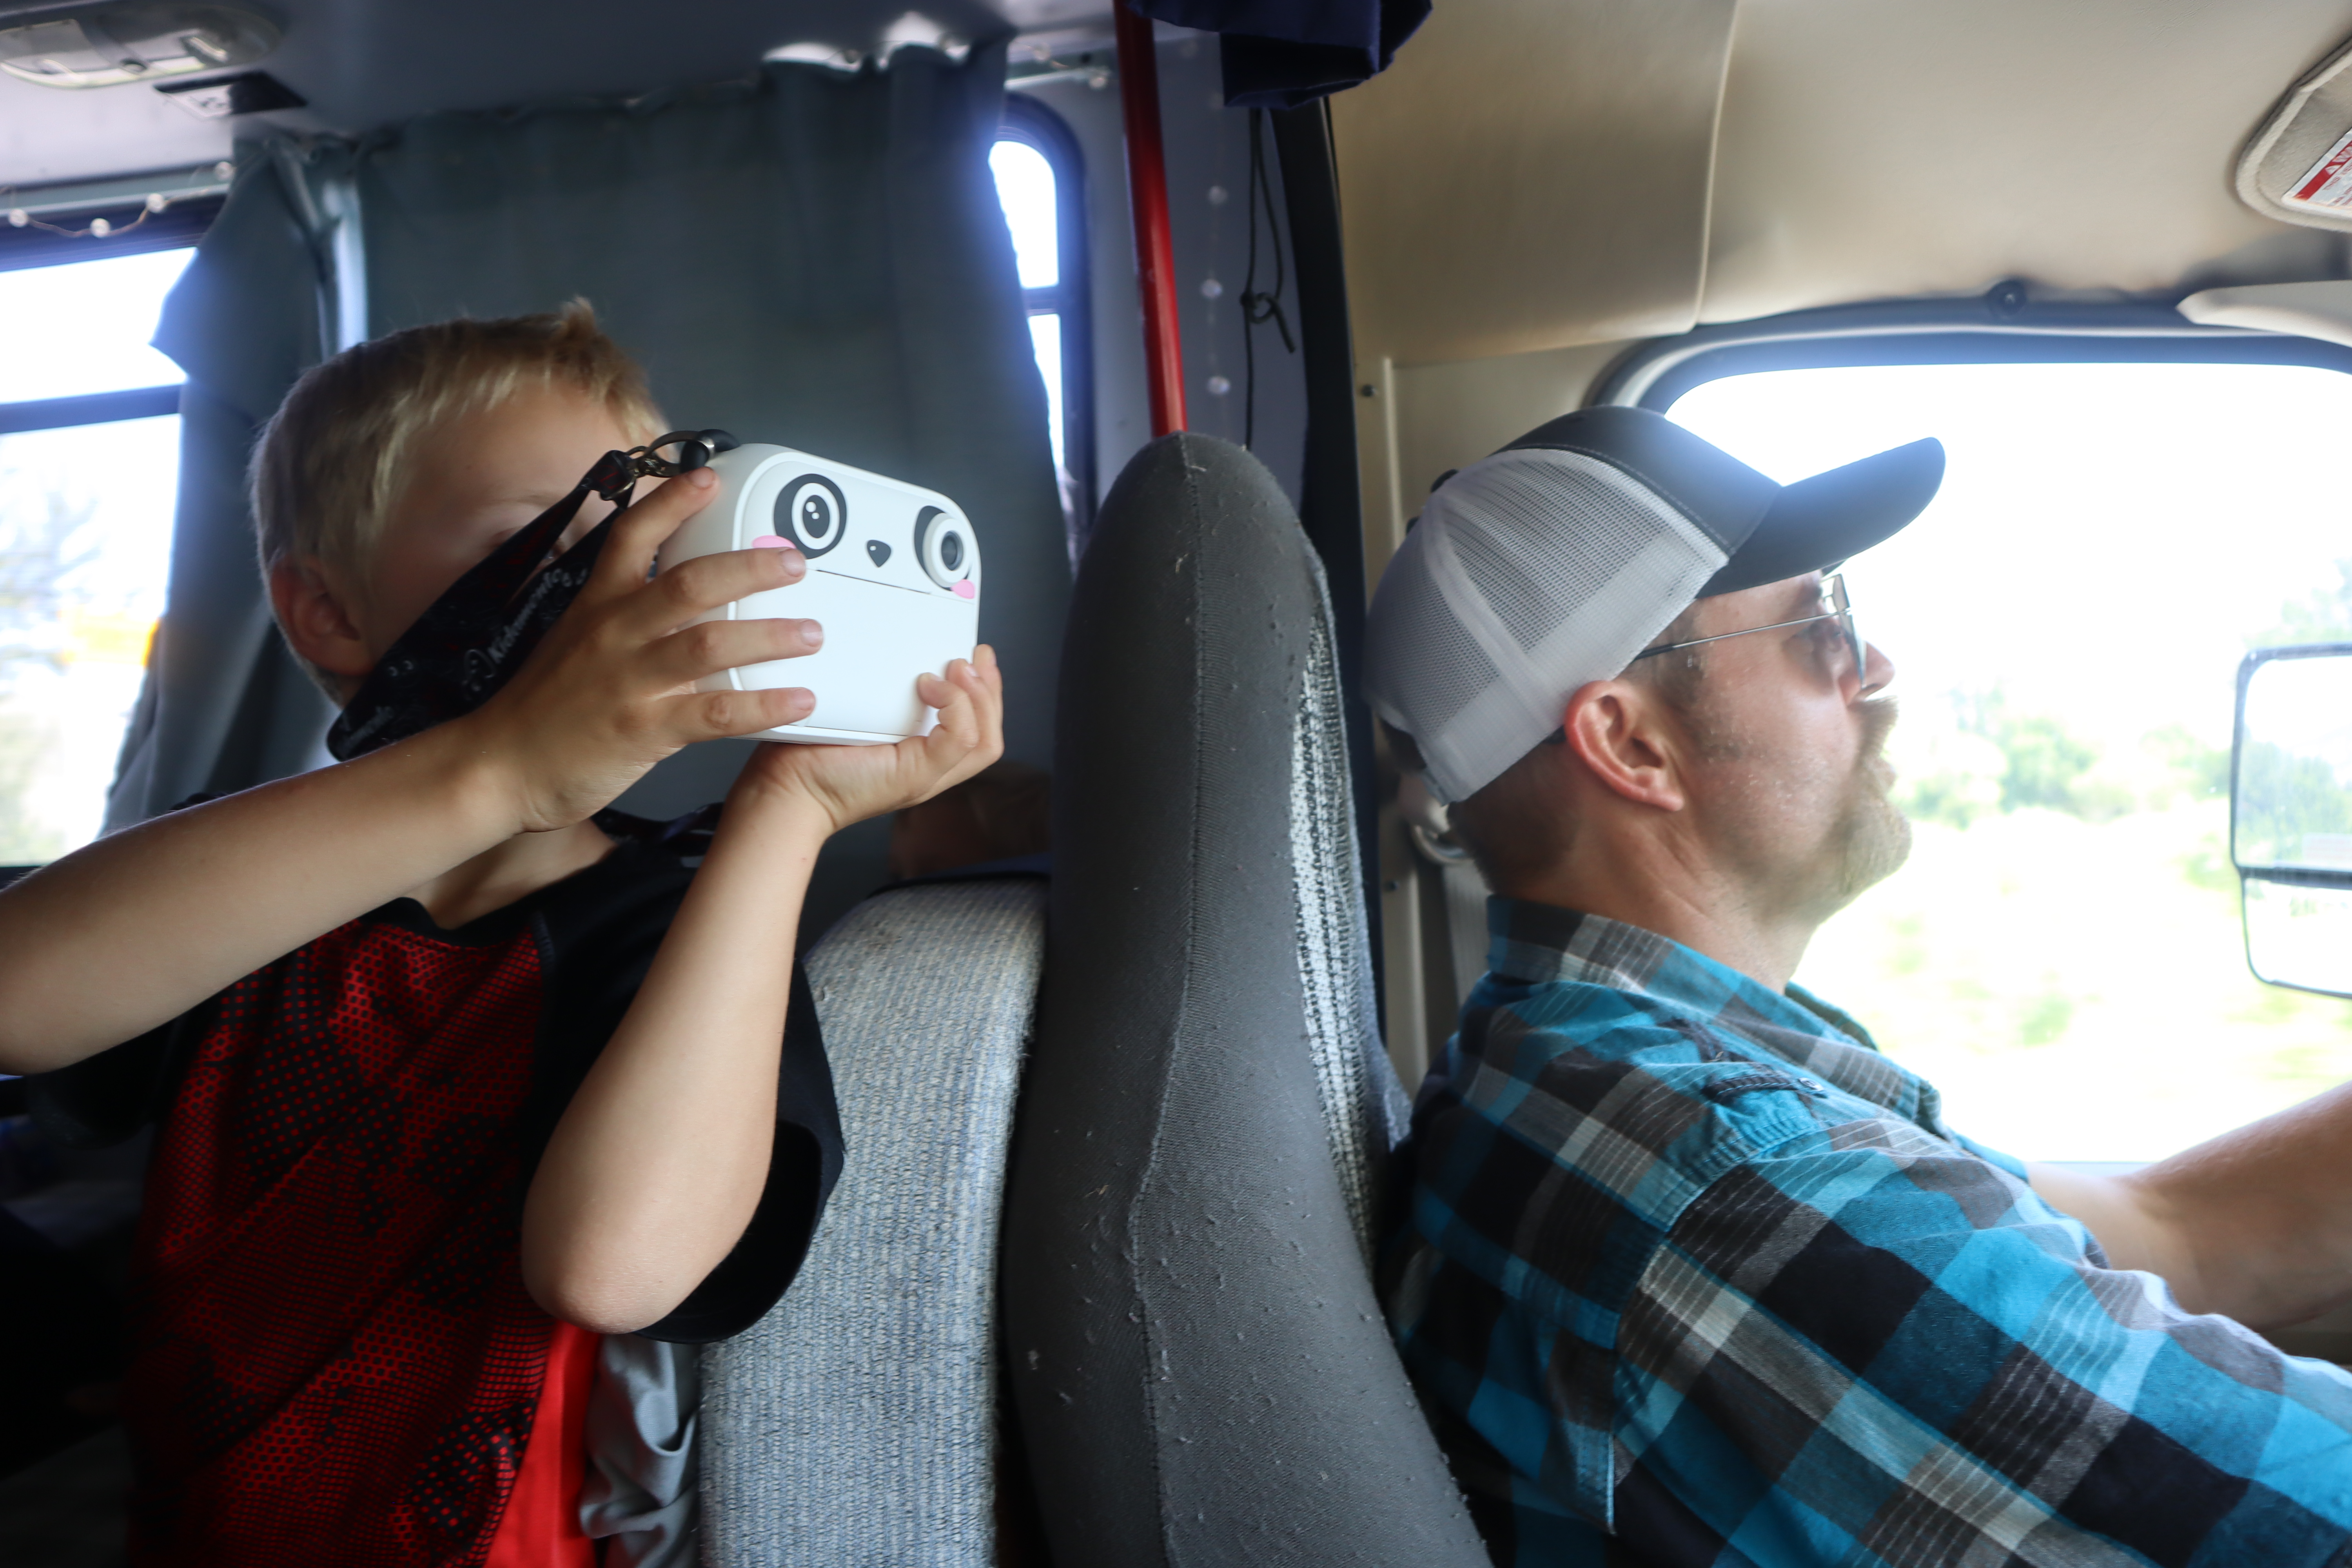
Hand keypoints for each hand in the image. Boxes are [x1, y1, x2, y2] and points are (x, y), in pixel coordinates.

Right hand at [454, 467, 828, 831]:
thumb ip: (625, 613)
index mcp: (598, 604)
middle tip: (795, 565)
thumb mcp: (577, 639)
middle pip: (689, 584)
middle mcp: (614, 633)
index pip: (633, 536)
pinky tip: (799, 701)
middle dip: (748, 569)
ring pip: (709, 644)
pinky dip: (763, 706)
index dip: (671, 503)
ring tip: (812, 633)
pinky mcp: (642, 729)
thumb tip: (679, 591)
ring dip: (769, 636)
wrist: (500, 765)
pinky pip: (715, 713)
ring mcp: (629, 680)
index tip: (709, 479)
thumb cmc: (547, 705)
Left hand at [727, 643, 1004, 835]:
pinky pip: (960, 739)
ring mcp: (927, 776)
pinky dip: (954, 705)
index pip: (975, 729)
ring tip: (956, 667)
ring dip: (977, 696)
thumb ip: (878, 694)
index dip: (983, 692)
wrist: (786, 787)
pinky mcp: (916, 776)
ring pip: (985, 741)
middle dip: (991, 690)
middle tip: (975, 654)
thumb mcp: (854, 714)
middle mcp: (931, 770)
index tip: (971, 655)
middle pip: (990, 736)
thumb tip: (891, 655)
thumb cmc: (808, 752)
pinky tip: (929, 685)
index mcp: (920, 756)